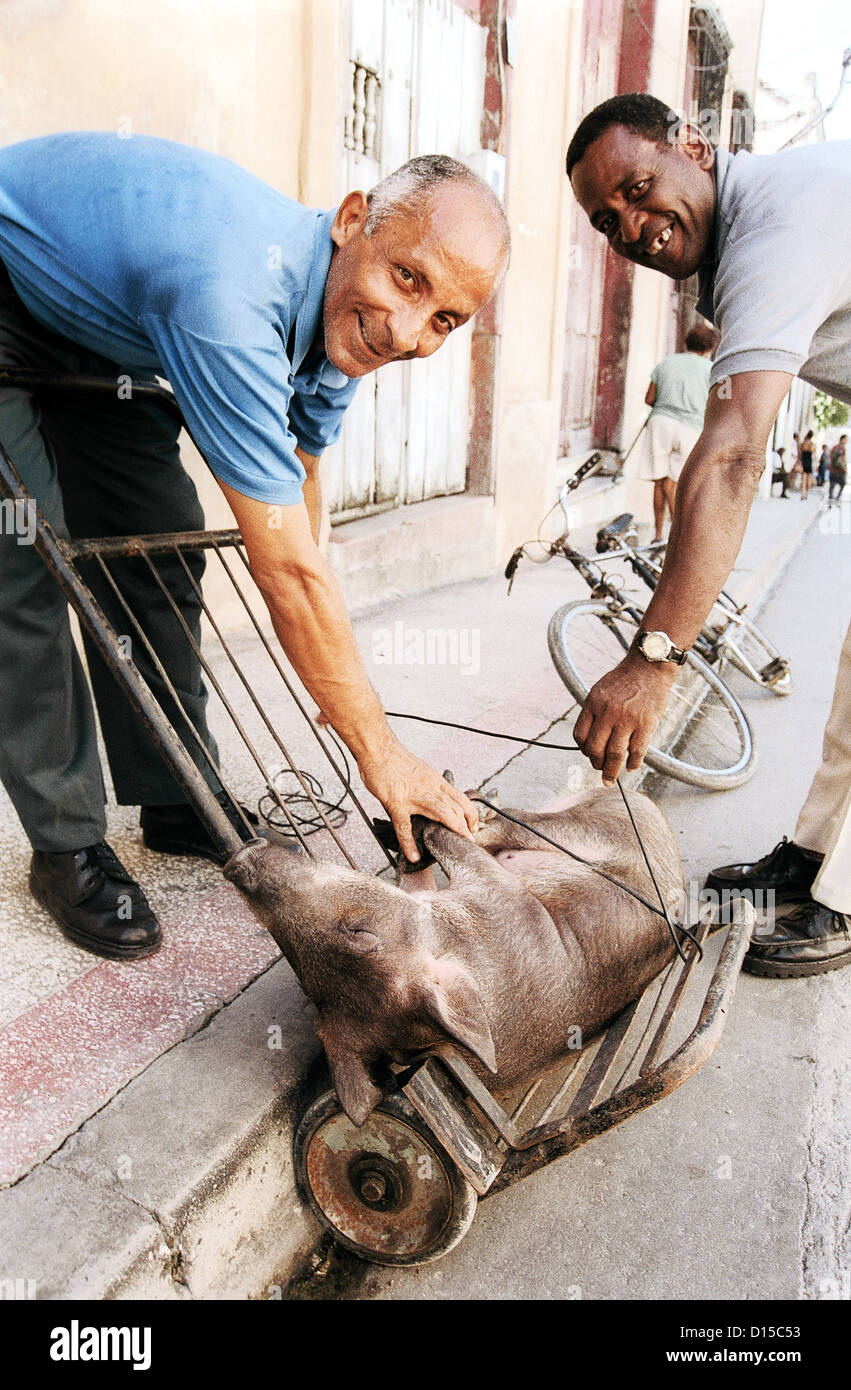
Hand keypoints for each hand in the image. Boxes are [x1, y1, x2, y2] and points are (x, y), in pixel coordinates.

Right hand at [358, 739, 478, 860]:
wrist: (378, 748)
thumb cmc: (395, 760)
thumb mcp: (420, 772)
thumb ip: (428, 786)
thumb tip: (433, 799)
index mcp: (436, 782)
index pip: (461, 799)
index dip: (471, 814)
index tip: (473, 827)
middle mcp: (430, 789)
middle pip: (456, 808)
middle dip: (466, 826)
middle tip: (470, 842)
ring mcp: (414, 796)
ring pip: (440, 813)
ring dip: (452, 830)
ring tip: (457, 847)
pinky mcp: (396, 802)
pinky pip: (404, 826)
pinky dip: (409, 843)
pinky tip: (413, 855)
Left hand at [573, 651, 676, 784]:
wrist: (649, 666)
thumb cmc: (624, 681)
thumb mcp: (600, 691)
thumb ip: (594, 713)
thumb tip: (589, 741)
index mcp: (593, 704)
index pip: (580, 735)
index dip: (583, 749)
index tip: (589, 754)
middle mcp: (608, 712)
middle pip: (595, 748)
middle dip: (595, 764)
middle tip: (599, 770)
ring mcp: (627, 719)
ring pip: (615, 754)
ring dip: (611, 770)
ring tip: (610, 778)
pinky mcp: (646, 724)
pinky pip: (637, 751)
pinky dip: (633, 763)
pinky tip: (631, 767)